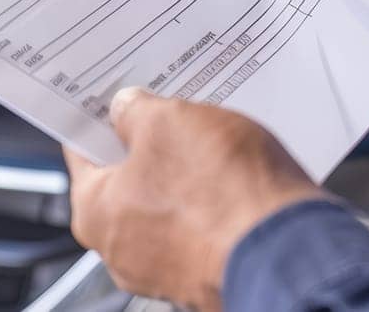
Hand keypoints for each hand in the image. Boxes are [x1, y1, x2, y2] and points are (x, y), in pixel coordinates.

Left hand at [64, 88, 324, 310]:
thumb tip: (128, 107)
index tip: (110, 98)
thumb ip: (135, 111)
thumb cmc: (220, 195)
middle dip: (148, 143)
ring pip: (167, 202)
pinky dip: (213, 199)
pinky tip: (234, 174)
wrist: (287, 250)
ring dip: (186, 171)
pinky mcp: (208, 271)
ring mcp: (167, 267)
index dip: (98, 118)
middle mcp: (123, 250)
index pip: (82, 152)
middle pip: (127, 179)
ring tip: (212, 140)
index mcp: (95, 213)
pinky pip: (202, 224)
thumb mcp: (167, 121)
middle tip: (169, 110)